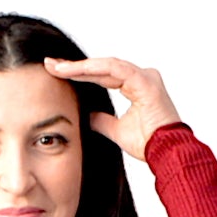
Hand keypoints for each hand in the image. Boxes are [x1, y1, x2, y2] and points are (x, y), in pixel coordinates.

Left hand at [42, 57, 182, 159]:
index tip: (57, 73)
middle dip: (75, 66)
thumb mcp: (117, 131)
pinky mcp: (144, 81)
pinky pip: (115, 69)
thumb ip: (102, 121)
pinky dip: (95, 69)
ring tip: (58, 67)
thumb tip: (87, 116)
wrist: (165, 153)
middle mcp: (140, 76)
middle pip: (102, 67)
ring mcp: (144, 76)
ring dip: (81, 66)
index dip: (79, 74)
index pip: (102, 75)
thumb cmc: (148, 144)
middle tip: (50, 64)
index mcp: (135, 85)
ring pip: (106, 65)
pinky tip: (76, 70)